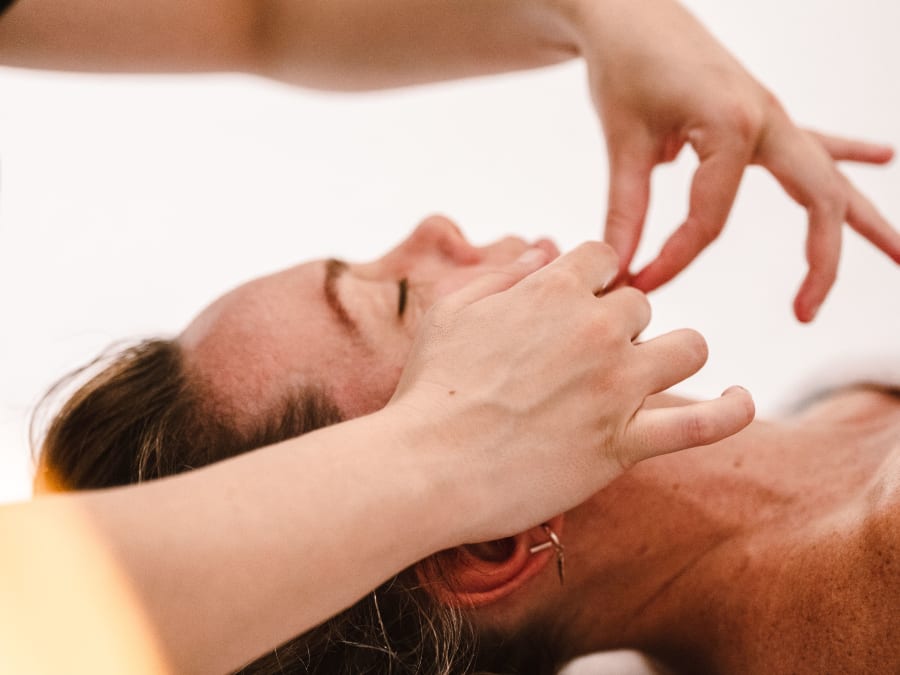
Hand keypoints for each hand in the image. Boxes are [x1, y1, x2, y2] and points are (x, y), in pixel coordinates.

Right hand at [388, 241, 754, 542]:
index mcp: (554, 290)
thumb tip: (546, 249)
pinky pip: (704, 424)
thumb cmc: (430, 388)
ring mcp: (618, 386)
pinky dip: (731, 412)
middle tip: (581, 359)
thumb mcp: (452, 310)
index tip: (577, 302)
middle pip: (641, 305)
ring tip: (644, 375)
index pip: (603, 256)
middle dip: (618, 325)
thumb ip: (504, 272)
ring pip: (686, 347)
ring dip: (668, 356)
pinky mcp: (626, 442)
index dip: (591, 278)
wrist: (428, 465)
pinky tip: (742, 400)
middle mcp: (596, 328)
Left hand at [570, 0, 898, 320]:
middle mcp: (767, 120)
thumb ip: (625, 209)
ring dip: (862, 219)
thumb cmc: (624, 66)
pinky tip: (884, 158)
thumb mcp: (623, 140)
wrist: (628, 9)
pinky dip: (848, 155)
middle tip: (805, 312)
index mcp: (733, 127)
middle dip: (820, 262)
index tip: (637, 283)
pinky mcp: (762, 112)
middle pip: (816, 202)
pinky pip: (816, 141)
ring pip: (830, 176)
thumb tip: (620, 269)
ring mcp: (772, 115)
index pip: (710, 223)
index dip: (673, 261)